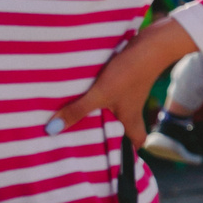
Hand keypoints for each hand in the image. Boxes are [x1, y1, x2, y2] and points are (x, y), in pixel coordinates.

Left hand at [50, 17, 196, 139]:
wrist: (150, 44)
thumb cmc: (129, 74)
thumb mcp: (100, 94)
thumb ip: (77, 111)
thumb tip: (51, 131)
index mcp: (131, 119)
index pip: (135, 142)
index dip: (127, 151)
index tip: (112, 157)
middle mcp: (131, 109)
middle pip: (122, 126)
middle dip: (107, 132)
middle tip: (85, 137)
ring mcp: (129, 92)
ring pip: (114, 109)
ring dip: (100, 113)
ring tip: (76, 114)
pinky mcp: (125, 78)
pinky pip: (110, 93)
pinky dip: (98, 95)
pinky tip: (82, 90)